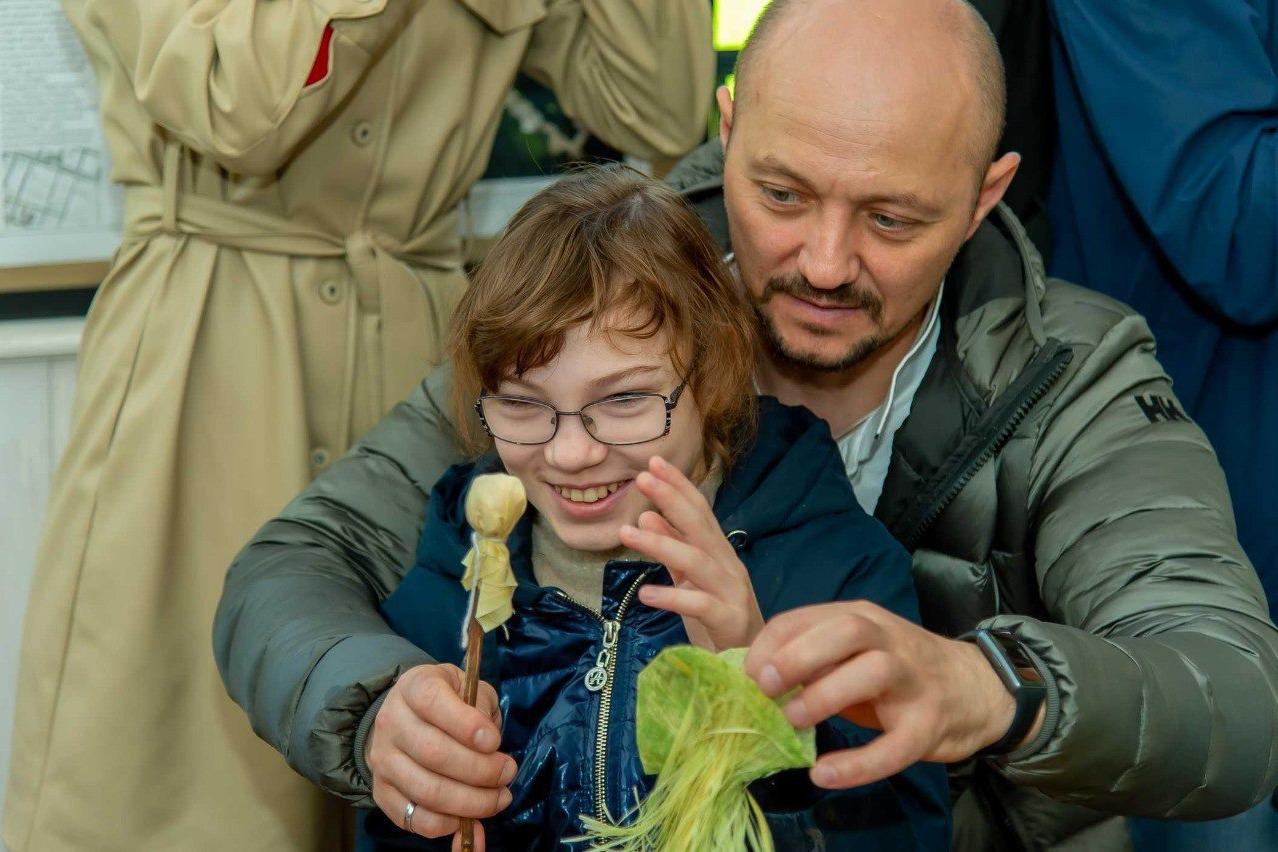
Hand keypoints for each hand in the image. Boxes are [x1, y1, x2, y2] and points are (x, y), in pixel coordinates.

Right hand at [366, 663, 515, 850]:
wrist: (405, 717)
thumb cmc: (448, 701)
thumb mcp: (467, 687)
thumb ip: (480, 706)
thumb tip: (489, 744)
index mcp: (413, 687)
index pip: (433, 702)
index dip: (466, 724)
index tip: (494, 741)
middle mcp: (391, 722)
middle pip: (433, 752)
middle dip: (480, 769)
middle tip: (508, 772)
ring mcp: (382, 760)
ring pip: (426, 790)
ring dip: (470, 801)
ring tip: (499, 797)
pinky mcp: (382, 792)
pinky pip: (412, 818)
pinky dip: (445, 825)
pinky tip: (468, 817)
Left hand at [622, 456, 763, 651]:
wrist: (752, 668)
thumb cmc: (719, 622)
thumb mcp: (691, 582)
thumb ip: (673, 553)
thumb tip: (647, 518)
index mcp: (720, 554)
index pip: (700, 512)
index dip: (678, 486)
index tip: (653, 463)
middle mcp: (729, 567)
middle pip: (700, 527)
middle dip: (672, 499)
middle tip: (643, 478)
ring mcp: (732, 593)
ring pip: (696, 561)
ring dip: (661, 544)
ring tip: (626, 532)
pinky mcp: (729, 622)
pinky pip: (699, 605)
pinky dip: (671, 596)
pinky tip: (645, 593)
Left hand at [744, 602, 1031, 788]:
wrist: (976, 688)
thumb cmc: (897, 671)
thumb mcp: (854, 652)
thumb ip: (813, 656)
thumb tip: (754, 678)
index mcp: (859, 618)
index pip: (805, 617)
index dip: (770, 644)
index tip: (746, 674)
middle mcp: (887, 639)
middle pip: (844, 630)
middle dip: (797, 654)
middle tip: (764, 688)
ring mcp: (913, 679)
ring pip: (874, 671)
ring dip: (827, 694)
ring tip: (794, 720)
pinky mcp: (930, 723)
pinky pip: (896, 745)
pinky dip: (858, 763)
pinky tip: (825, 774)